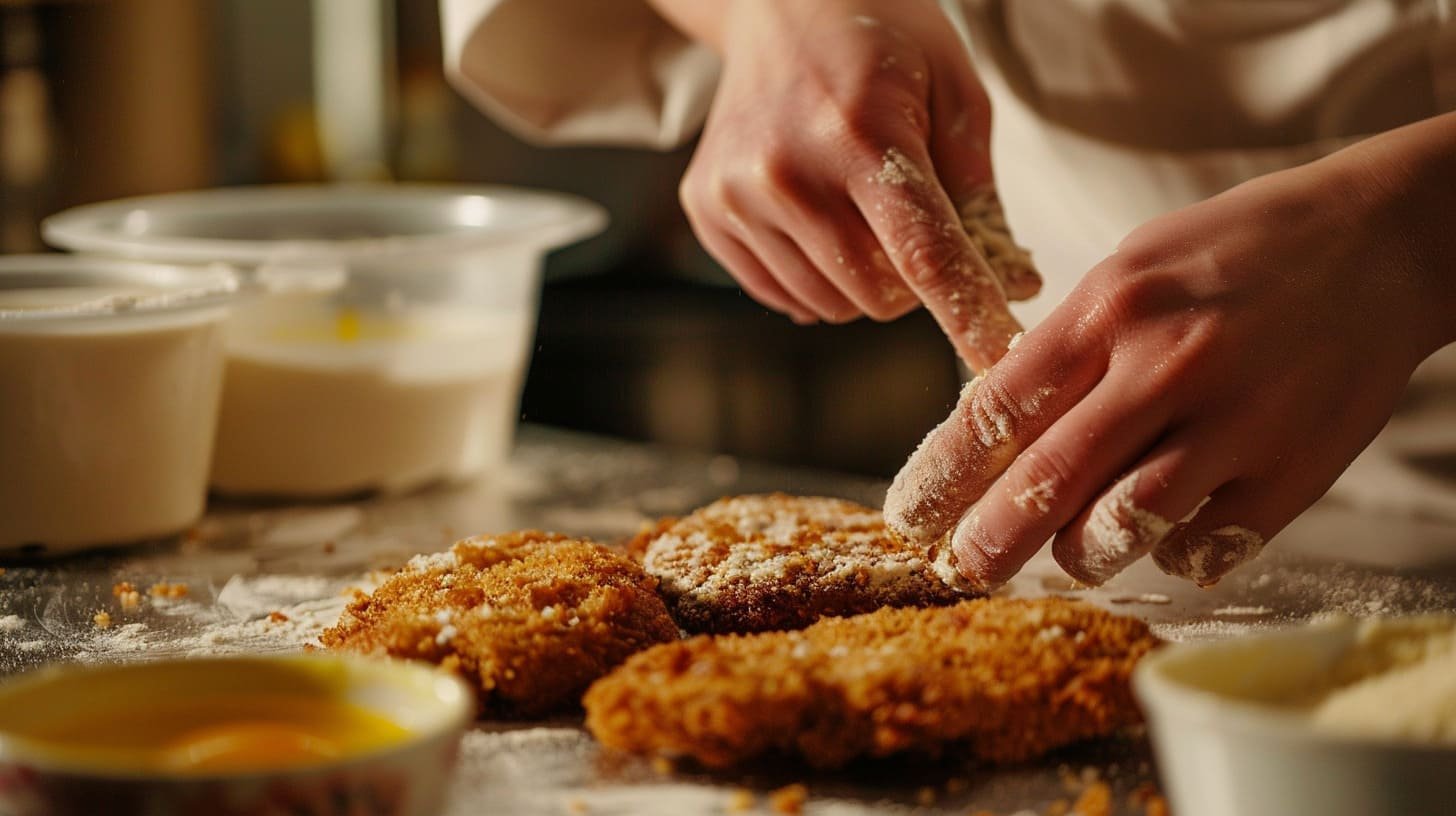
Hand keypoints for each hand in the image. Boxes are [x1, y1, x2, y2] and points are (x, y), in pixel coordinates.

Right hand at [676, 0, 1035, 370]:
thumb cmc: (882, 41)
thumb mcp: (955, 91)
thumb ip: (981, 195)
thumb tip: (1013, 287)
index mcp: (861, 134)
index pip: (923, 256)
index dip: (969, 317)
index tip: (1000, 361)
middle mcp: (787, 172)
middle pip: (876, 295)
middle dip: (913, 285)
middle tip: (913, 226)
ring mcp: (736, 195)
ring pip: (830, 304)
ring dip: (863, 282)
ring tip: (859, 212)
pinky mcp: (705, 211)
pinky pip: (781, 296)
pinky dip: (815, 278)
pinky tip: (817, 219)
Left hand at [885, 129, 1455, 587]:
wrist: (1379, 243)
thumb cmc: (1233, 253)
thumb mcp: (1129, 269)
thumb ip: (1063, 348)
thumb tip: (988, 430)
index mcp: (1111, 309)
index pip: (997, 410)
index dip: (941, 476)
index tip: (910, 516)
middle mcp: (1167, 367)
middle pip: (1046, 484)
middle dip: (986, 542)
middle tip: (962, 569)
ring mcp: (1235, 424)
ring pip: (1122, 529)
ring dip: (1078, 554)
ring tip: (1070, 547)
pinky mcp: (1292, 472)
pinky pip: (1204, 549)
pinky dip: (1171, 554)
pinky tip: (1167, 531)